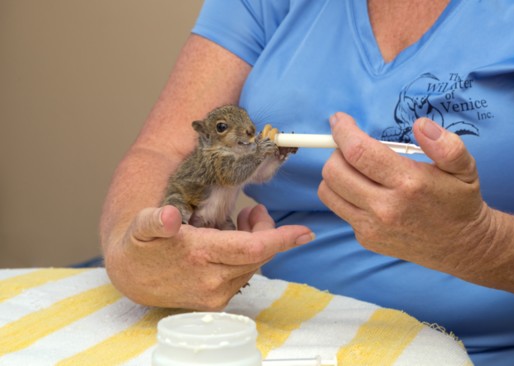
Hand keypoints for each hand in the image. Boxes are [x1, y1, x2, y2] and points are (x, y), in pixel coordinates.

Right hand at [105, 204, 312, 308]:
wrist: (130, 276)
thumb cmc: (140, 246)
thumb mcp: (141, 226)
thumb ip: (155, 220)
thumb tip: (167, 217)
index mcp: (200, 256)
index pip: (253, 248)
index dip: (282, 239)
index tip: (305, 232)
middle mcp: (212, 279)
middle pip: (259, 254)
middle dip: (267, 231)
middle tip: (254, 211)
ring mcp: (215, 293)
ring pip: (254, 264)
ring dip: (257, 243)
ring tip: (243, 221)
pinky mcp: (215, 300)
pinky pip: (244, 274)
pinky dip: (247, 257)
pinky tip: (235, 242)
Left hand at [318, 112, 491, 273]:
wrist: (461, 246)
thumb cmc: (459, 201)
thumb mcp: (465, 168)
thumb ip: (446, 145)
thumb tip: (421, 124)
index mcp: (408, 183)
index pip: (358, 152)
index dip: (342, 131)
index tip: (338, 120)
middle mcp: (385, 208)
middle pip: (334, 171)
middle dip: (336, 151)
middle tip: (352, 146)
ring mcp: (372, 227)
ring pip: (327, 191)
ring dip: (335, 173)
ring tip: (356, 168)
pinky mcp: (366, 239)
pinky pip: (339, 208)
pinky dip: (344, 194)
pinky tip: (366, 191)